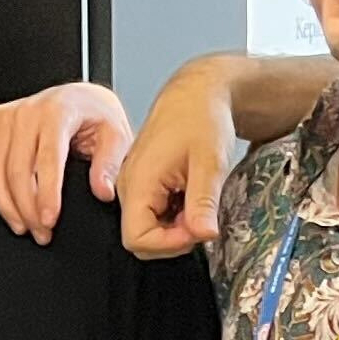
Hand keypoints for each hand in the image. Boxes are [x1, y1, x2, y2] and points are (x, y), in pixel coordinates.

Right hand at [0, 82, 132, 243]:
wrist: (77, 97)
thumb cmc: (94, 115)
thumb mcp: (116, 135)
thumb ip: (110, 164)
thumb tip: (102, 190)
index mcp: (58, 113)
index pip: (47, 160)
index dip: (47, 195)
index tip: (49, 221)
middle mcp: (27, 112)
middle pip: (17, 170)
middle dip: (27, 209)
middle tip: (40, 232)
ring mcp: (5, 116)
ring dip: (5, 204)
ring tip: (22, 225)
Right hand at [120, 64, 237, 259]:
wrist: (198, 95)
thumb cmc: (200, 117)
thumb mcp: (210, 162)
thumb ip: (203, 203)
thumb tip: (204, 235)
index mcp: (138, 180)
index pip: (137, 239)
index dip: (169, 244)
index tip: (197, 230)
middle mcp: (128, 185)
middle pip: (141, 239)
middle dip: (175, 238)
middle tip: (202, 217)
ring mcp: (134, 185)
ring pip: (149, 228)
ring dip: (177, 227)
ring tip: (198, 200)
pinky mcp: (143, 184)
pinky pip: (154, 214)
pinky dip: (176, 215)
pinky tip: (191, 195)